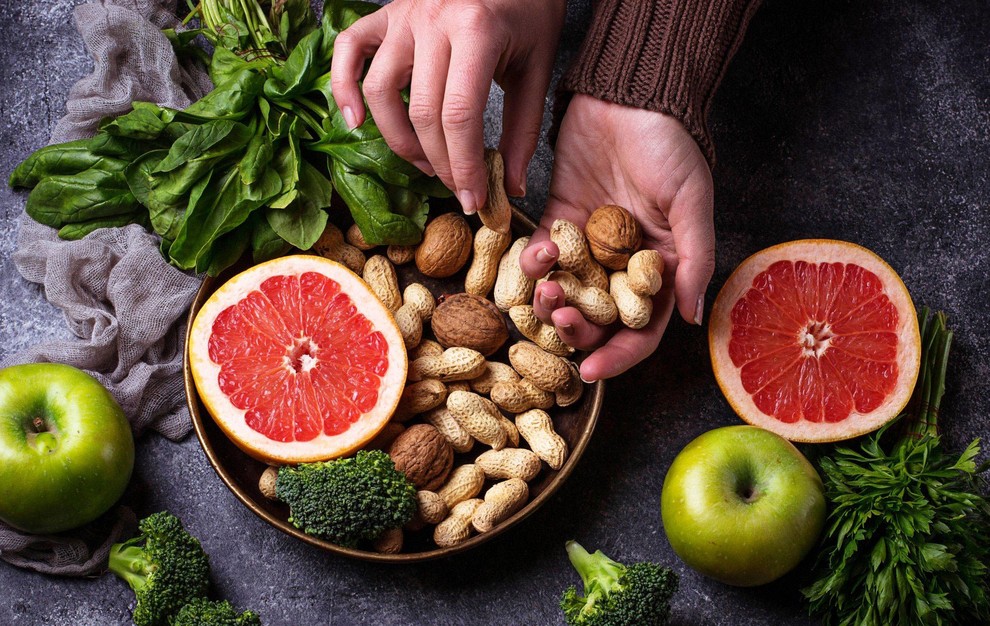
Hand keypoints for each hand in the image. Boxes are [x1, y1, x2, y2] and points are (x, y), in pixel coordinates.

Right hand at [331, 0, 565, 212]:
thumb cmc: (529, 10)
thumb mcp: (537, 67)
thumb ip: (522, 129)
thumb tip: (511, 186)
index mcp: (476, 30)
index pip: (459, 117)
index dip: (463, 167)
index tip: (473, 200)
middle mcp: (432, 20)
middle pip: (421, 112)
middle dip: (439, 163)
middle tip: (456, 187)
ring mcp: (403, 15)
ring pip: (379, 90)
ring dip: (398, 138)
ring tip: (424, 161)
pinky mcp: (385, 14)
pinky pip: (348, 49)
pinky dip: (343, 86)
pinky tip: (355, 121)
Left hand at [520, 95, 714, 381]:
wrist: (628, 97)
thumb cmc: (671, 147)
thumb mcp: (691, 203)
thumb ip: (693, 260)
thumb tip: (691, 318)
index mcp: (661, 269)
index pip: (641, 328)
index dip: (619, 354)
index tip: (592, 370)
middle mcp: (622, 266)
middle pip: (597, 318)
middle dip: (578, 330)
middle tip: (562, 324)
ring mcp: (588, 246)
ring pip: (566, 293)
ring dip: (551, 302)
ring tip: (545, 295)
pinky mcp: (559, 221)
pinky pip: (543, 255)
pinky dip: (535, 262)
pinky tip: (538, 255)